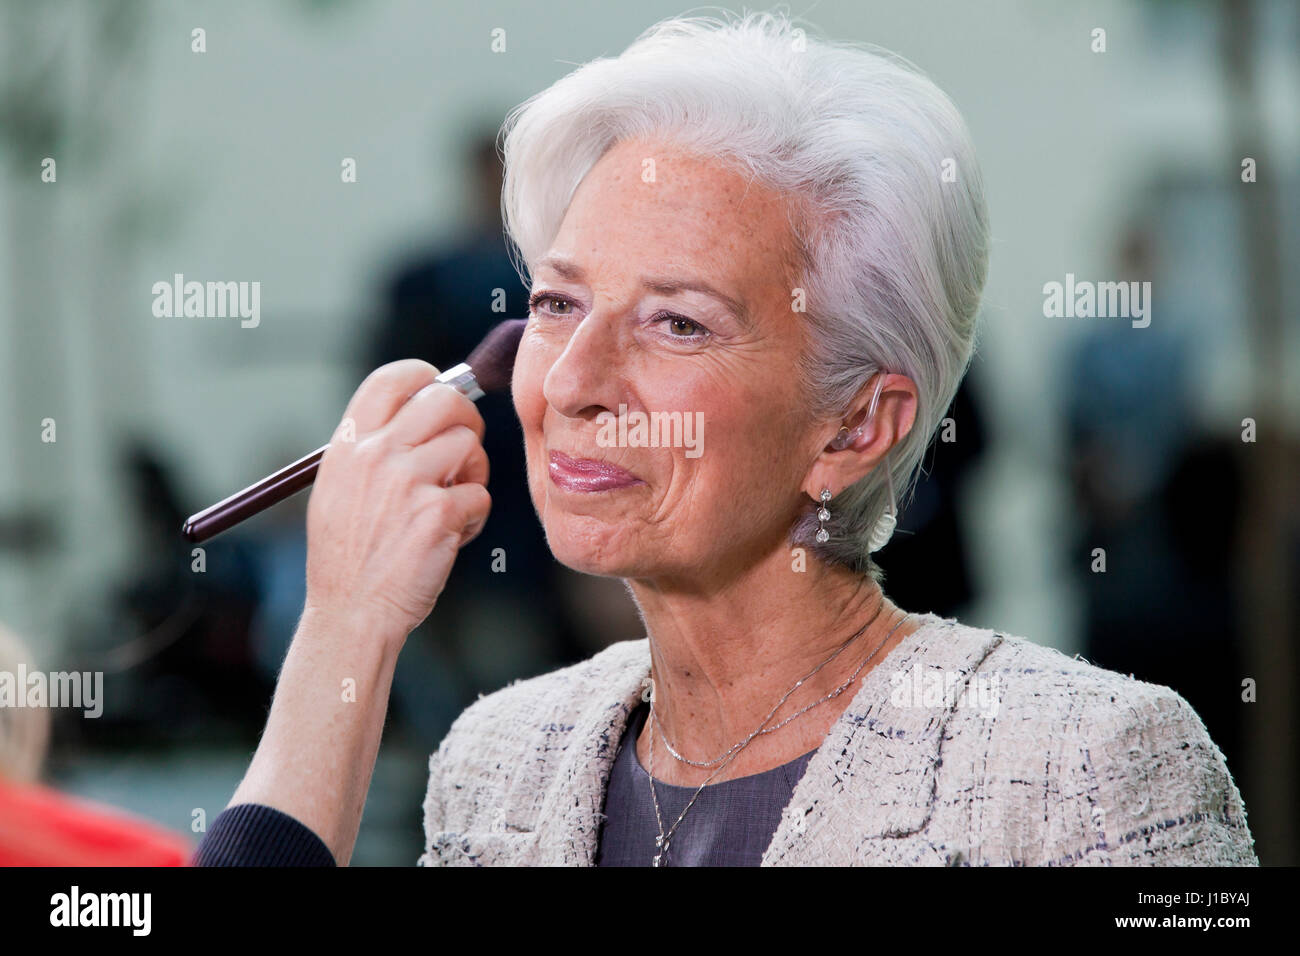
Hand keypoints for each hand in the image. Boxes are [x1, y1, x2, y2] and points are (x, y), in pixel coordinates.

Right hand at [303, 359, 489, 640]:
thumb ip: (376, 448)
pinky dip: (473, 518)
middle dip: (466, 421)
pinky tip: (449, 538)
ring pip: (470, 446)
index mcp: (350, 444)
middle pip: (446, 400)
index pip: (394, 379)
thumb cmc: (351, 556)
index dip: (428, 379)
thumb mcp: (340, 488)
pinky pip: (480, 494)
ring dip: (471, 475)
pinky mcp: (439, 513)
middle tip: (464, 452)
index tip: (441, 397)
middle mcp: (377, 455)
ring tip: (449, 507)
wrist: (350, 614)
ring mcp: (409, 482)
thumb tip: (427, 407)